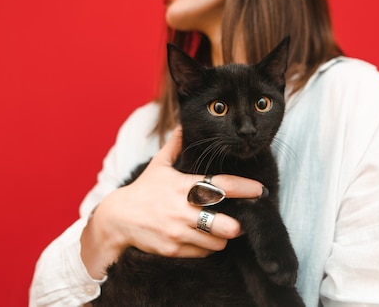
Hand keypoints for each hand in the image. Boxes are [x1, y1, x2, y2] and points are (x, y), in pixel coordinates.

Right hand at [80, 126, 263, 277]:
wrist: (118, 219)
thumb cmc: (143, 190)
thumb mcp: (158, 165)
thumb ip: (174, 146)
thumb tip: (183, 125)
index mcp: (185, 186)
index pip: (223, 187)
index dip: (246, 189)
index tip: (260, 190)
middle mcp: (184, 210)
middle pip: (228, 225)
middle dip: (238, 224)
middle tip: (239, 220)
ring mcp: (179, 232)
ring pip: (219, 242)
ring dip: (223, 237)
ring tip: (219, 230)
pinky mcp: (174, 250)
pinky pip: (204, 253)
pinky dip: (207, 248)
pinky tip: (203, 239)